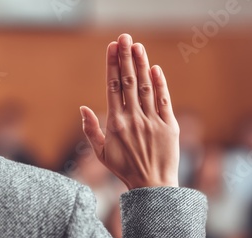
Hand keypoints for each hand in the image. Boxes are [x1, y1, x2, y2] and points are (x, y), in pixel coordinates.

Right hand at [80, 34, 179, 189]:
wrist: (152, 185)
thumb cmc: (124, 169)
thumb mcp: (101, 153)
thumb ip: (90, 129)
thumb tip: (83, 107)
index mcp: (115, 123)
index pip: (113, 87)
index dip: (112, 65)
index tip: (112, 48)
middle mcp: (133, 118)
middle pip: (129, 81)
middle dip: (126, 57)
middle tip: (124, 37)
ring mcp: (152, 121)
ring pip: (146, 87)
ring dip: (142, 65)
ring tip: (138, 46)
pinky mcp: (168, 126)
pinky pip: (164, 101)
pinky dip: (160, 84)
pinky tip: (155, 69)